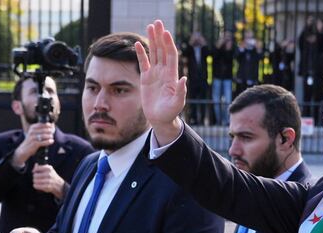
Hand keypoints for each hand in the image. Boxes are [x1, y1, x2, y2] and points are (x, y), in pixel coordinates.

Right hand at [11, 123, 54, 168]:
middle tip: (53, 133)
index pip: (42, 124)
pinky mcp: (34, 144)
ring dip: (49, 136)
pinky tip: (51, 141)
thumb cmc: (32, 140)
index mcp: (32, 127)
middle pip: (44, 130)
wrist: (24, 149)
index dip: (48, 126)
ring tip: (52, 137)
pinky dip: (48, 141)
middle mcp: (31, 131)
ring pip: (44, 135)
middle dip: (50, 131)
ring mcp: (32, 138)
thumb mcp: (36, 133)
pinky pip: (43, 142)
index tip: (52, 127)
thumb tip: (53, 124)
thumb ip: (43, 129)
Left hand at [32, 164, 66, 198]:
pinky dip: (36, 186)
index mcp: (49, 168)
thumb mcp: (49, 169)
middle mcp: (49, 174)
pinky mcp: (47, 186)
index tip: (35, 172)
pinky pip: (36, 186)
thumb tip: (36, 164)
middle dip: (35, 177)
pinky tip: (37, 185)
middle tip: (37, 178)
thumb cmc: (52, 177)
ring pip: (35, 181)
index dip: (34, 171)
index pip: (37, 168)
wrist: (60, 185)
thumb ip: (41, 166)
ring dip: (35, 182)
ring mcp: (48, 180)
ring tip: (37, 182)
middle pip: (35, 175)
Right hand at [136, 19, 185, 144]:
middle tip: (157, 22)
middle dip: (160, 36)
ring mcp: (155, 74)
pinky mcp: (146, 78)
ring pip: (154, 53)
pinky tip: (138, 43)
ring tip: (150, 26)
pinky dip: (141, 53)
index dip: (169, 44)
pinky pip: (143, 62)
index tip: (166, 32)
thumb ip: (181, 91)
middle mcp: (164, 72)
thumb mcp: (178, 103)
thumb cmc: (170, 112)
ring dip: (152, 40)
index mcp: (172, 76)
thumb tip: (184, 79)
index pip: (171, 56)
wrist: (161, 119)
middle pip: (162, 50)